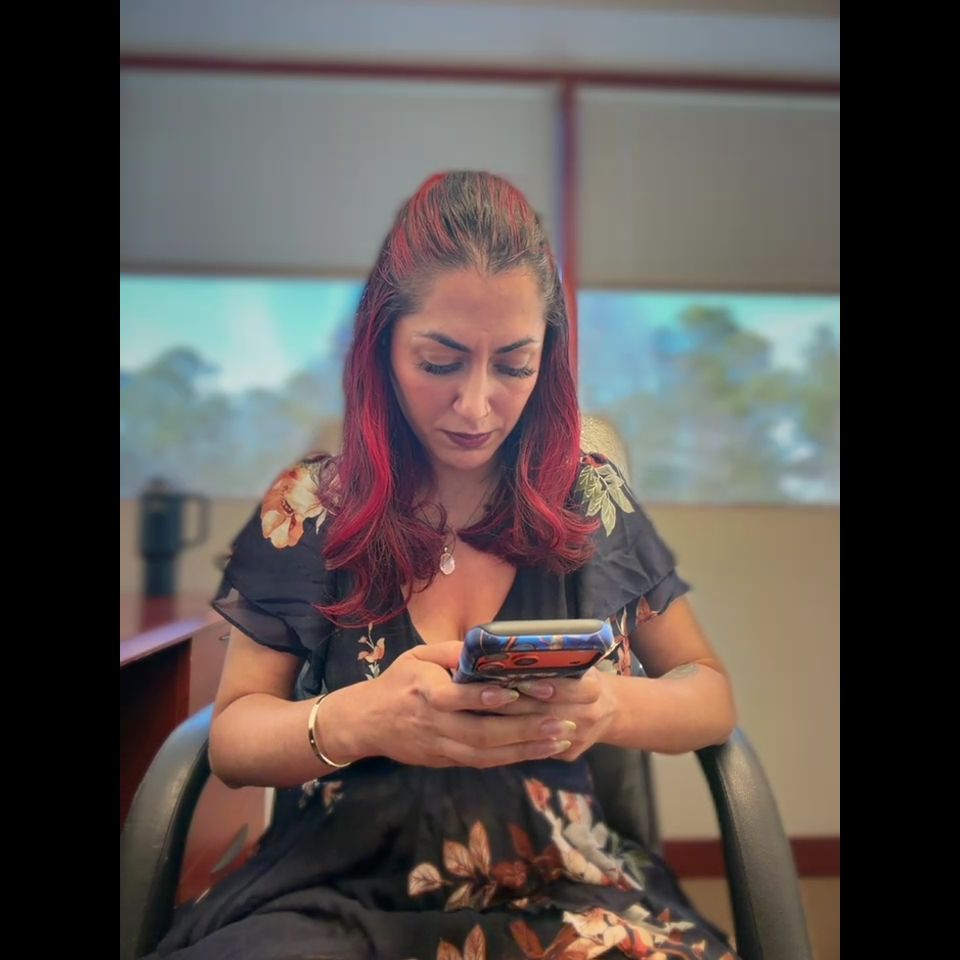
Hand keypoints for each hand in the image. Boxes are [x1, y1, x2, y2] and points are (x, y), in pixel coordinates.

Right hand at [340, 642, 574, 767]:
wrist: (365, 723)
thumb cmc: (396, 682)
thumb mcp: (417, 656)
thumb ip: (450, 651)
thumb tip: (488, 647)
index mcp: (424, 691)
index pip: (455, 697)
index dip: (484, 697)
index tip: (514, 690)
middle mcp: (434, 723)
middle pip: (481, 732)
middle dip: (524, 729)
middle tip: (562, 723)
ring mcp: (440, 747)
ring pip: (487, 753)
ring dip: (527, 748)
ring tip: (562, 740)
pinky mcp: (446, 761)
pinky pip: (483, 762)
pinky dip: (513, 758)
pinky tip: (540, 750)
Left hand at [485, 669, 618, 760]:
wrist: (607, 712)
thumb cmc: (582, 679)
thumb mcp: (579, 666)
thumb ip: (558, 663)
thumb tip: (519, 652)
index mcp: (593, 690)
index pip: (570, 689)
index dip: (546, 687)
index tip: (521, 682)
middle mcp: (589, 717)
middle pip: (549, 713)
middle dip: (517, 705)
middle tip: (488, 696)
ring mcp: (579, 739)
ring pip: (540, 735)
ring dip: (511, 723)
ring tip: (485, 711)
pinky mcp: (568, 754)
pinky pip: (540, 748)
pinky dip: (517, 738)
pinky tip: (494, 729)